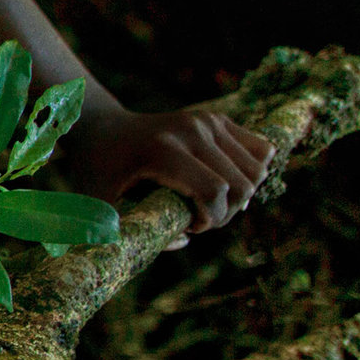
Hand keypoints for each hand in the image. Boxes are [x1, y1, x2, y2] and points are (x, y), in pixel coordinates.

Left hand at [64, 105, 275, 246]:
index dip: (209, 220)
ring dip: (240, 195)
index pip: (214, 192)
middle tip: (198, 219)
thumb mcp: (104, 207)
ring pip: (257, 169)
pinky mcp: (217, 119)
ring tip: (209, 201)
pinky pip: (260, 150)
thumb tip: (183, 241)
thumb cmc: (99, 173)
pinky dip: (250, 173)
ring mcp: (207, 121)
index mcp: (163, 151)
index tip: (188, 227)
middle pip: (241, 184)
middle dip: (225, 213)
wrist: (103, 129)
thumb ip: (138, 232)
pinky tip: (224, 181)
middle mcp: (191, 130)